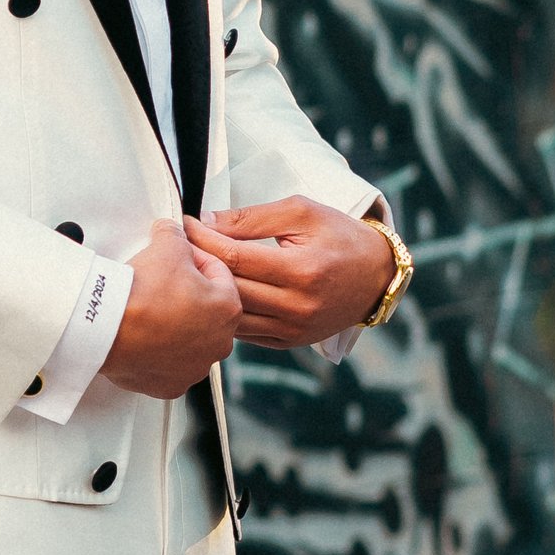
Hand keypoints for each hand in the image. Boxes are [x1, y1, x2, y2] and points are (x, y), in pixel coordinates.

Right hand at [106, 220, 243, 396]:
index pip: (219, 273)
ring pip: (189, 339)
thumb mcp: (166, 246)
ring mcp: (195, 367)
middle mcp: (219, 343)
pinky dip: (158, 350)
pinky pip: (169, 363)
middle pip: (206, 309)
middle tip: (161, 282)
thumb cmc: (140, 294)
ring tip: (149, 309)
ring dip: (174, 324)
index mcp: (228, 309)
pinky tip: (143, 335)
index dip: (195, 258)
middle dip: (187, 294)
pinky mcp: (171, 384)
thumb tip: (173, 230)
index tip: (178, 255)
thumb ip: (177, 234)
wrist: (106, 327)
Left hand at [185, 196, 395, 346]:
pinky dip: (227, 314)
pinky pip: (246, 333)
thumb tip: (207, 222)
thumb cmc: (340, 237)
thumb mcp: (302, 212)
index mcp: (301, 270)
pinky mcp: (290, 341)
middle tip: (178, 246)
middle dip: (198, 264)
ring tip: (191, 271)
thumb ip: (253, 217)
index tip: (185, 225)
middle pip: (229, 287)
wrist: (376, 276)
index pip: (234, 256)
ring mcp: (293, 329)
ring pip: (233, 316)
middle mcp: (297, 306)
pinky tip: (215, 295)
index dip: (202, 239)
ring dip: (208, 293)